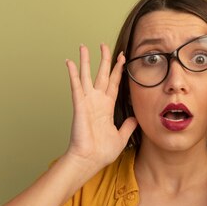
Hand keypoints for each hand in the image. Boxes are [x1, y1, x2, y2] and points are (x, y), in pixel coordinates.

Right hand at [64, 43, 137, 171]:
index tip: (122, 57)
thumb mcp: (121, 137)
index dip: (117, 70)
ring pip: (87, 76)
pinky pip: (76, 87)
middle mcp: (97, 101)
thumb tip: (135, 118)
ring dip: (86, 61)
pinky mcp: (80, 106)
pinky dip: (73, 74)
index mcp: (107, 107)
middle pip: (101, 75)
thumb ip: (128, 126)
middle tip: (104, 45)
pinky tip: (71, 63)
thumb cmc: (102, 152)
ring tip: (83, 46)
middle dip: (104, 59)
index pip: (113, 83)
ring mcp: (87, 102)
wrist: (90, 160)